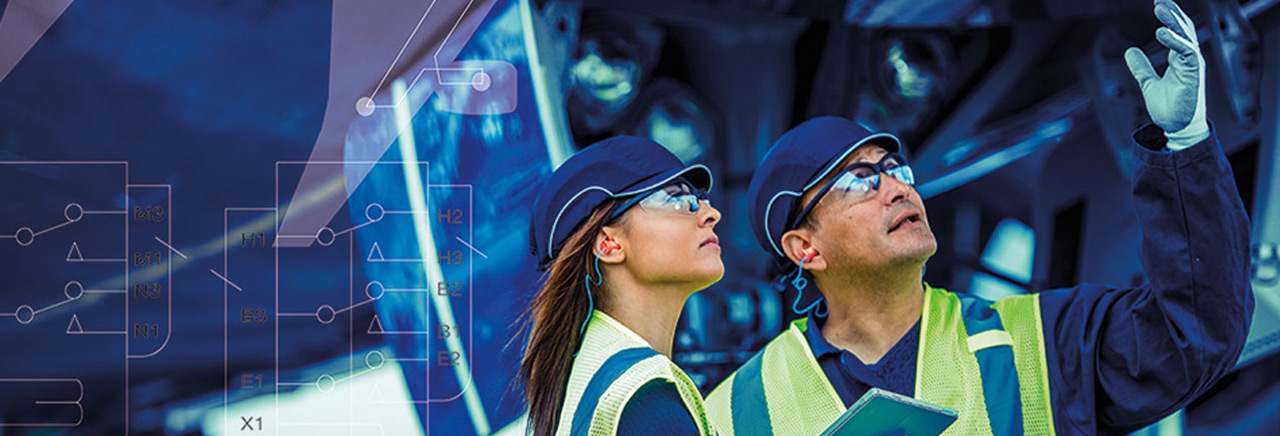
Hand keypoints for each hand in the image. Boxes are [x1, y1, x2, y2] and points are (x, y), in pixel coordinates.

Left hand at [1124, 0, 1207, 149]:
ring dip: (1173, 20)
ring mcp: (1192, 65)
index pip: (1177, 31)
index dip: (1170, 16)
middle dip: (1172, 12)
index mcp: (1180, 58)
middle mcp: (1188, 58)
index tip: (1159, 2)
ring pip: (1186, 36)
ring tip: (1159, 7)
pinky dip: (1175, 41)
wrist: (1176, 128)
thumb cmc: (1169, 108)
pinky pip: (1187, 51)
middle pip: (1183, 28)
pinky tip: (1162, 31)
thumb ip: (1141, 67)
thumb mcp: (1148, 83)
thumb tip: (1130, 50)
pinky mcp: (1193, 74)